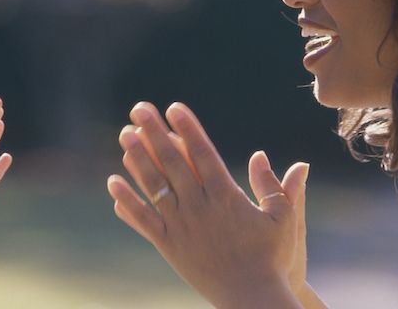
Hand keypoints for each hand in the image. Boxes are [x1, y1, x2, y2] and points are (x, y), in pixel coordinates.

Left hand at [107, 102, 307, 307]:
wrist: (250, 297)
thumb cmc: (272, 258)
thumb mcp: (283, 220)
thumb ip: (276, 187)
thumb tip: (274, 158)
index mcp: (226, 196)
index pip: (203, 154)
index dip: (188, 128)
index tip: (174, 107)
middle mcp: (200, 207)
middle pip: (173, 162)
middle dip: (155, 132)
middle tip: (139, 108)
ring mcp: (181, 225)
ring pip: (154, 185)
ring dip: (137, 158)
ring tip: (124, 134)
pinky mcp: (168, 245)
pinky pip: (143, 219)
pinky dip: (127, 200)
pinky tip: (113, 182)